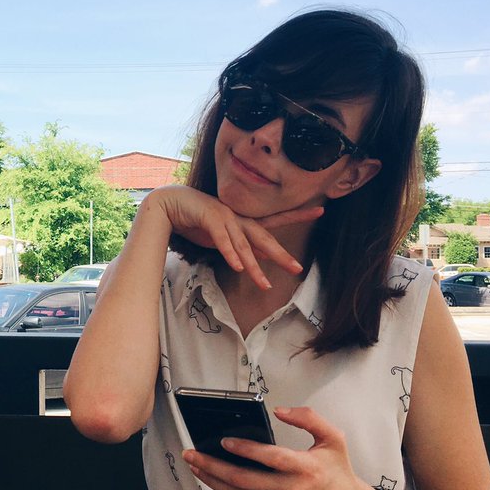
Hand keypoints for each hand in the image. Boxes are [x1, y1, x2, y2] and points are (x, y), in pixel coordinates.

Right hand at [149, 186, 321, 286]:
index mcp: (243, 220)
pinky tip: (238, 267)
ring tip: (265, 284)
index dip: (297, 215)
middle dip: (280, 254)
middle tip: (297, 268)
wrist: (169, 204)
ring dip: (254, 265)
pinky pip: (222, 239)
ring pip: (244, 244)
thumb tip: (261, 257)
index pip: (274, 220)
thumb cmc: (195, 220)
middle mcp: (238, 217)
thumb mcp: (222, 237)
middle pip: (264, 237)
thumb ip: (241, 245)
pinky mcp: (209, 218)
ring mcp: (225, 216)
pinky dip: (230, 253)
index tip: (320, 211)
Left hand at [183, 406, 380, 489]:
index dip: (246, 449)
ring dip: (214, 481)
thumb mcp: (334, 437)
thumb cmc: (338, 470)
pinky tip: (216, 478)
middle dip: (213, 467)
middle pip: (244, 480)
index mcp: (306, 468)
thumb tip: (279, 411)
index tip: (224, 441)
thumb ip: (309, 418)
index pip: (270, 458)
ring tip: (195, 466)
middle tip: (192, 455)